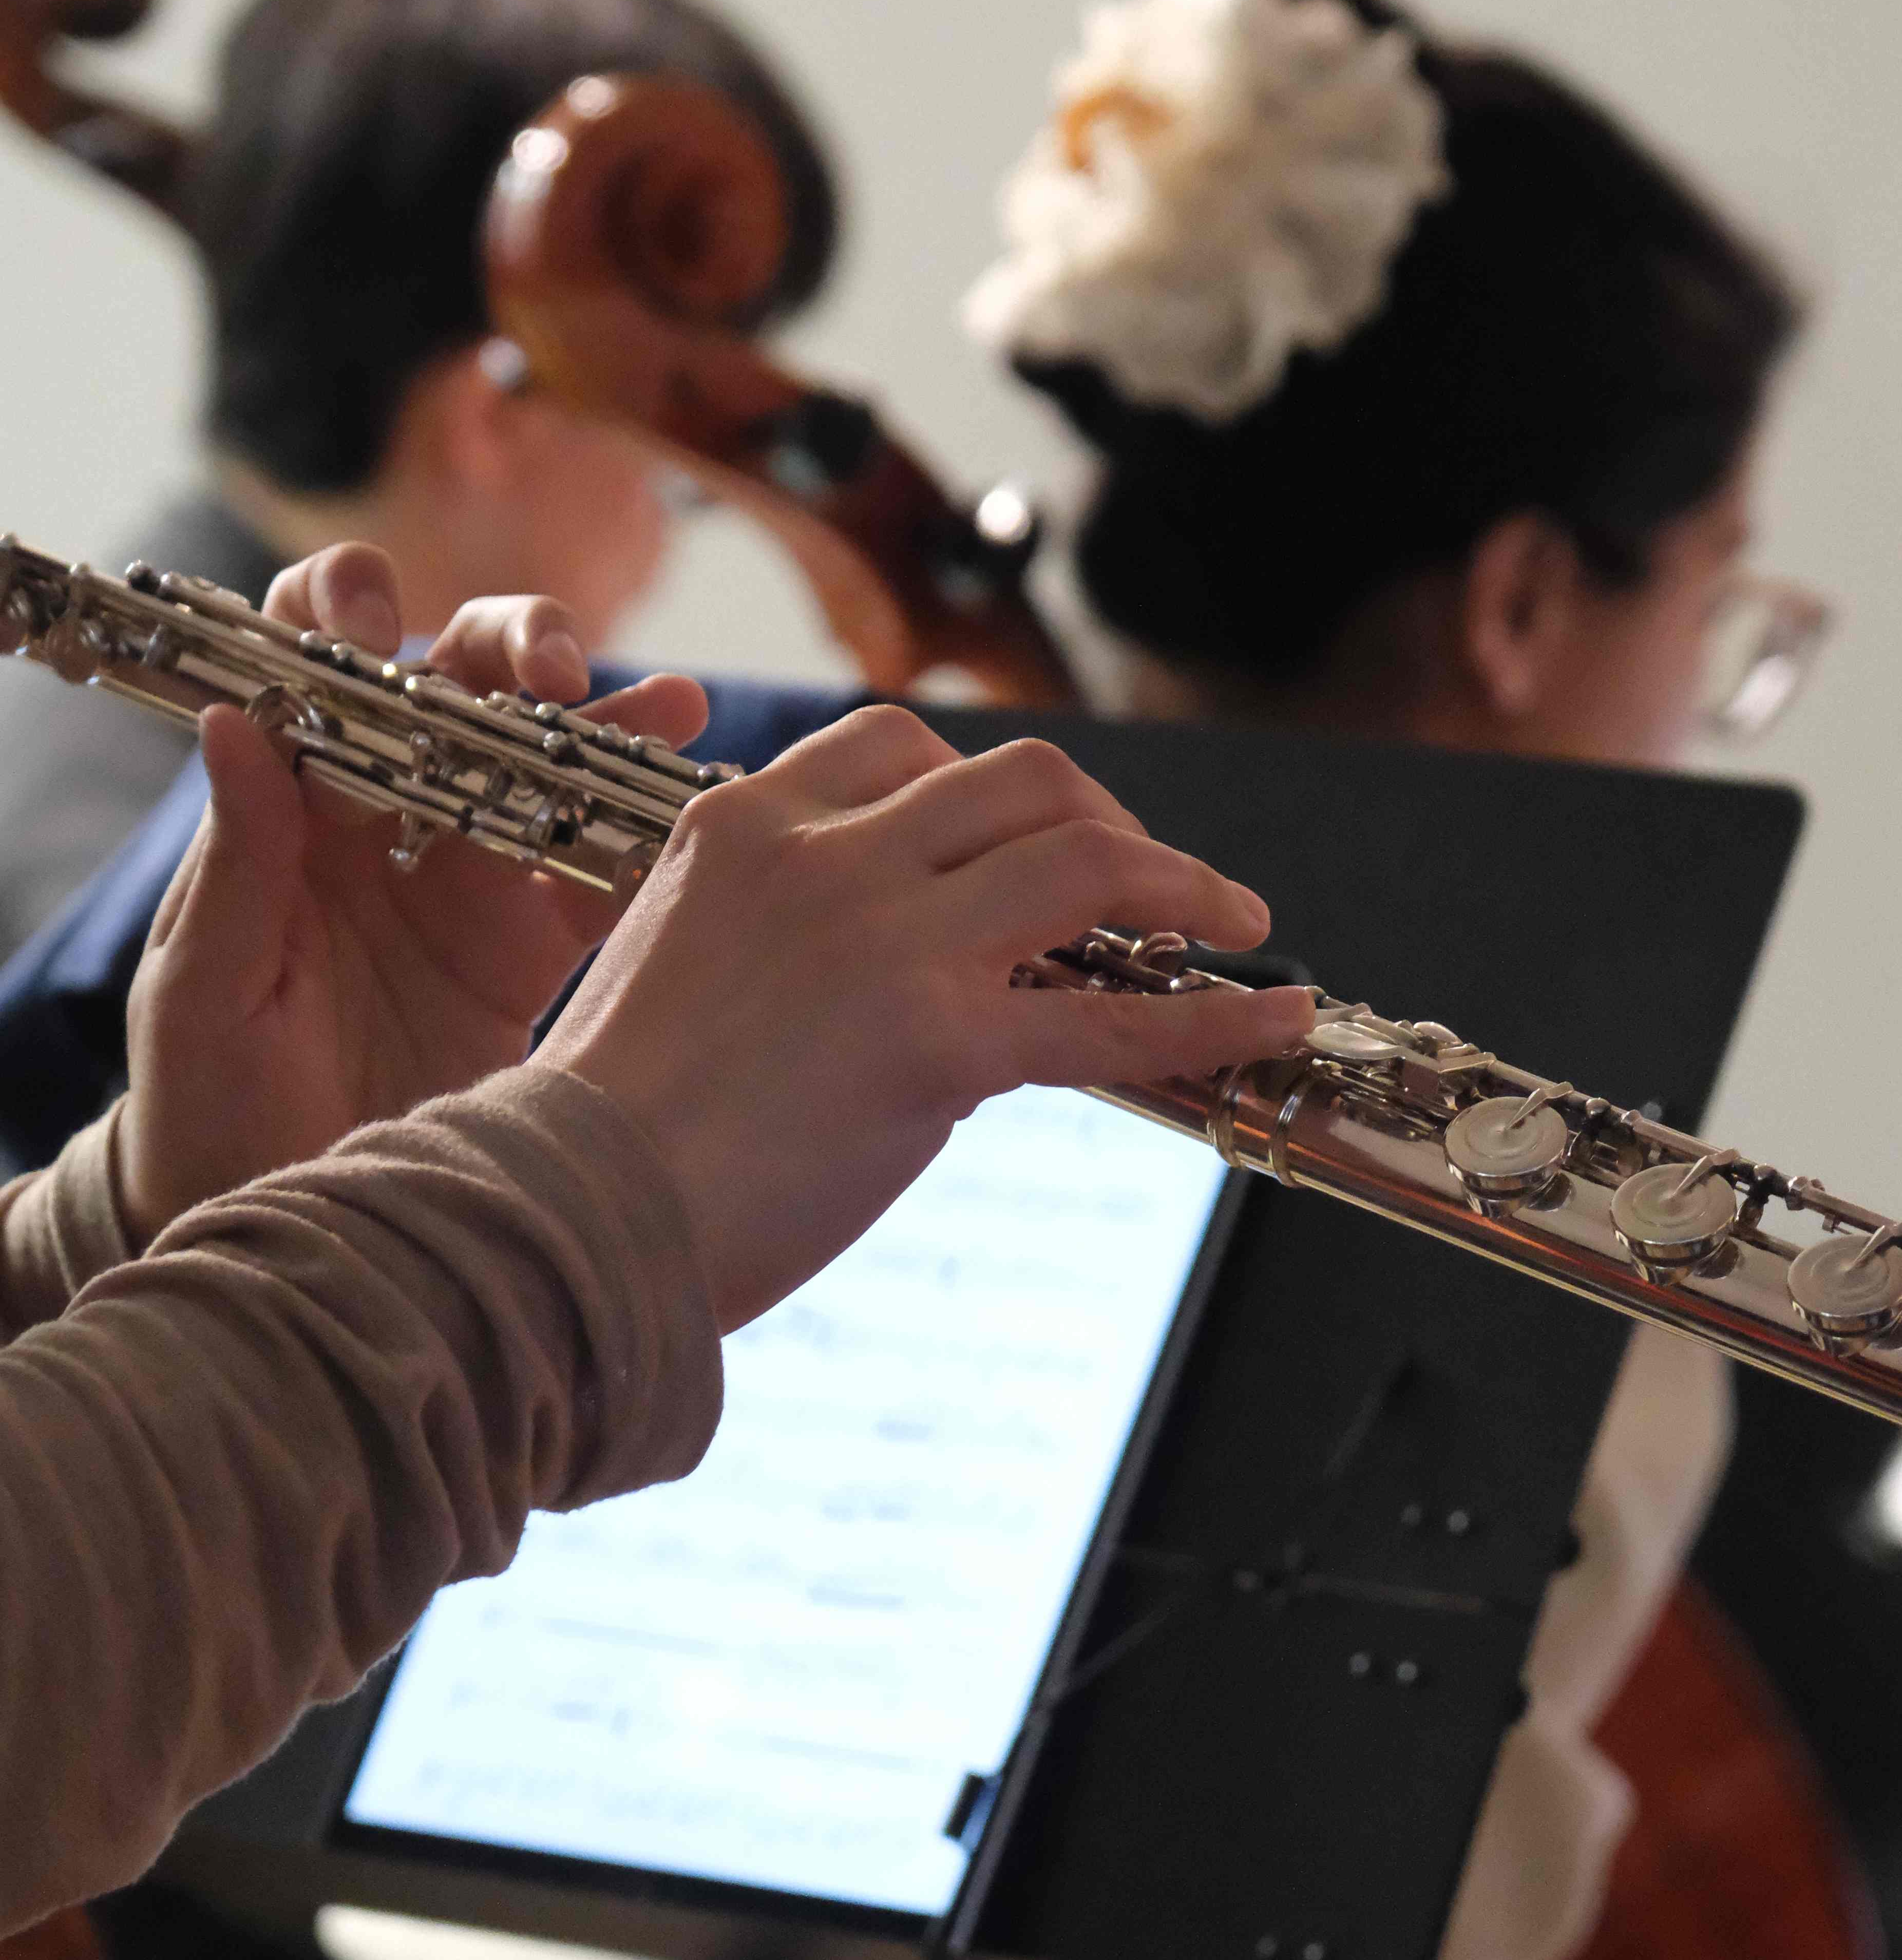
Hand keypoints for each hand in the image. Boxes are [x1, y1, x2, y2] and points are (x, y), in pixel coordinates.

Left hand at [120, 544, 707, 1236]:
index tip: (378, 618)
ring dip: (611, 730)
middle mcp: (390, 824)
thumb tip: (236, 720)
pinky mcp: (534, 952)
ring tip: (678, 710)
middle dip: (509, 650)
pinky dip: (655, 844)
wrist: (297, 1229)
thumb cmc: (208, 1103)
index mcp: (295, 813)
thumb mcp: (204, 989)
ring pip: (546, 766)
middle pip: (456, 689)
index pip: (318, 671)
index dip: (345, 613)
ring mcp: (470, 883)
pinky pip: (605, 878)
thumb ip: (238, 864)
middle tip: (555, 672)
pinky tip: (702, 813)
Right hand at [536, 699, 1315, 1325]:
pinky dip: (1215, 1011)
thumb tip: (888, 976)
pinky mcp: (938, 1047)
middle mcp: (825, 857)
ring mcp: (887, 943)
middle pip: (1019, 781)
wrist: (565, 1213)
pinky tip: (1279, 1013)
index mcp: (745, 824)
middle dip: (1111, 820)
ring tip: (1242, 924)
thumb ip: (778, 936)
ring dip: (1184, 885)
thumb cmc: (609, 1128)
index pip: (900, 746)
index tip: (1043, 832)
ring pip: (1085, 860)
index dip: (993, 785)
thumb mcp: (676, 968)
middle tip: (1159, 882)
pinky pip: (1113, 1015)